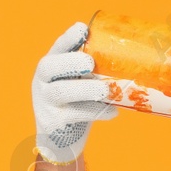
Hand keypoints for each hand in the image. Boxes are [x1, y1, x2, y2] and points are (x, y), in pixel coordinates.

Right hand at [32, 22, 117, 163]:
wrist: (60, 141)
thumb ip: (91, 71)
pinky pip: (77, 115)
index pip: (56, 48)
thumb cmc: (76, 105)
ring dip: (86, 89)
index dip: (68, 38)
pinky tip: (113, 112)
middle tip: (89, 61)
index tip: (82, 28)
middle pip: (50, 67)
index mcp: (50, 67)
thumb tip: (128, 57)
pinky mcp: (54, 123)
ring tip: (107, 89)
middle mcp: (42, 82)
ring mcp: (46, 102)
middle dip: (70, 62)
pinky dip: (98, 112)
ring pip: (62, 91)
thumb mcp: (78, 83)